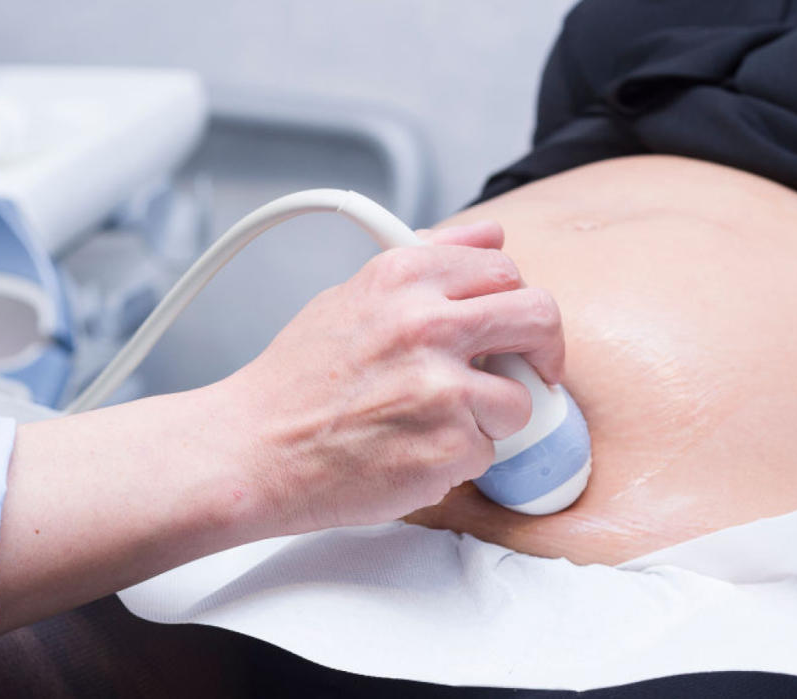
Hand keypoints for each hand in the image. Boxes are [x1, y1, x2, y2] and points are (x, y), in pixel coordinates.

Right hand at [217, 221, 565, 531]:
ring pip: (520, 400)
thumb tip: (490, 234)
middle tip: (530, 373)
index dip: (516, 302)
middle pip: (540, 318)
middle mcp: (427, 323)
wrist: (252, 449)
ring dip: (489, 417)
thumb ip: (428, 261)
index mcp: (404, 277)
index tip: (513, 329)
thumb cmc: (296, 381)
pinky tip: (410, 452)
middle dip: (545, 350)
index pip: (505, 269)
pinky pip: (488, 453)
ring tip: (434, 423)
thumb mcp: (352, 296)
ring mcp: (442, 388)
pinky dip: (457, 460)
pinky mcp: (448, 447)